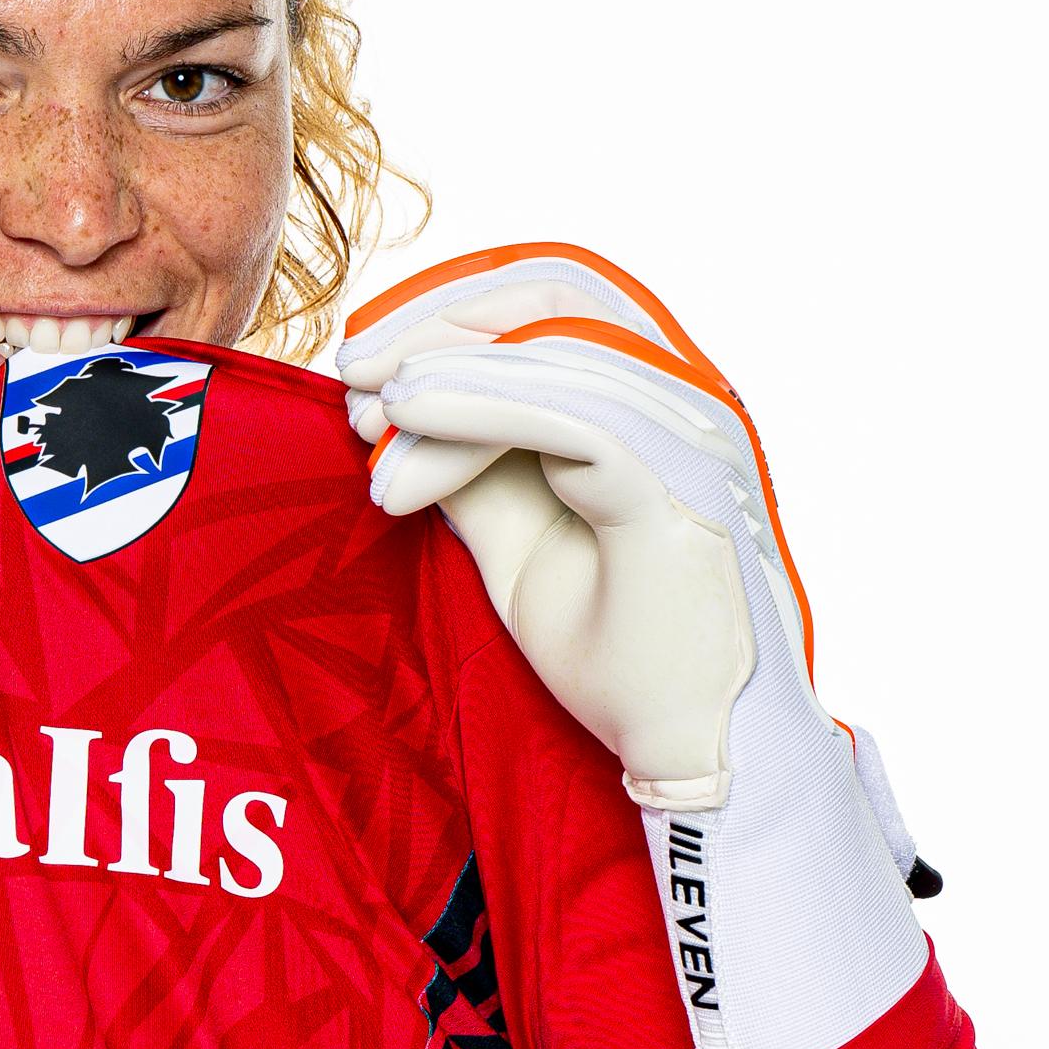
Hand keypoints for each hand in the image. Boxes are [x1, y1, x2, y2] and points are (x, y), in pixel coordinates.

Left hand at [341, 244, 810, 808]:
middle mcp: (688, 398)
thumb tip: (400, 413)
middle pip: (557, 292)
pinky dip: (474, 408)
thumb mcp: (521, 545)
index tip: (363, 358)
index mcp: (658, 402)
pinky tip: (407, 422)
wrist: (698, 756)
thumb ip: (475, 472)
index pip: (554, 302)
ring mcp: (694, 433)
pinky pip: (568, 414)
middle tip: (349, 366)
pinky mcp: (680, 483)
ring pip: (554, 348)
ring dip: (442, 374)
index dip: (451, 311)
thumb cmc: (626, 662)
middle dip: (437, 317)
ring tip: (367, 416)